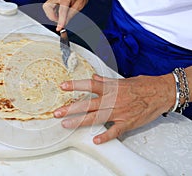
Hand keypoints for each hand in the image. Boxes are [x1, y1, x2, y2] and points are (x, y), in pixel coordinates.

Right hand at [43, 0, 93, 30]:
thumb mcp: (79, 7)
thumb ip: (70, 15)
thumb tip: (63, 24)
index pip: (62, 9)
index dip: (60, 20)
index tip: (59, 27)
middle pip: (48, 6)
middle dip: (52, 16)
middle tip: (59, 20)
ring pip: (46, 7)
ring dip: (51, 15)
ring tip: (59, 17)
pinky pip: (48, 7)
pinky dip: (52, 13)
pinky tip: (58, 14)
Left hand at [54, 74, 174, 143]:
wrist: (161, 92)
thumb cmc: (142, 85)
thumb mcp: (122, 80)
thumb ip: (106, 80)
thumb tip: (94, 77)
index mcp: (111, 88)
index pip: (89, 85)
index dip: (75, 85)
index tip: (63, 86)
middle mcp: (112, 100)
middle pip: (88, 104)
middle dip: (71, 108)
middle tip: (57, 112)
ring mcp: (119, 112)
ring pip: (96, 118)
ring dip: (80, 121)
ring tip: (66, 124)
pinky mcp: (127, 122)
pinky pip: (115, 131)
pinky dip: (105, 136)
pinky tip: (96, 140)